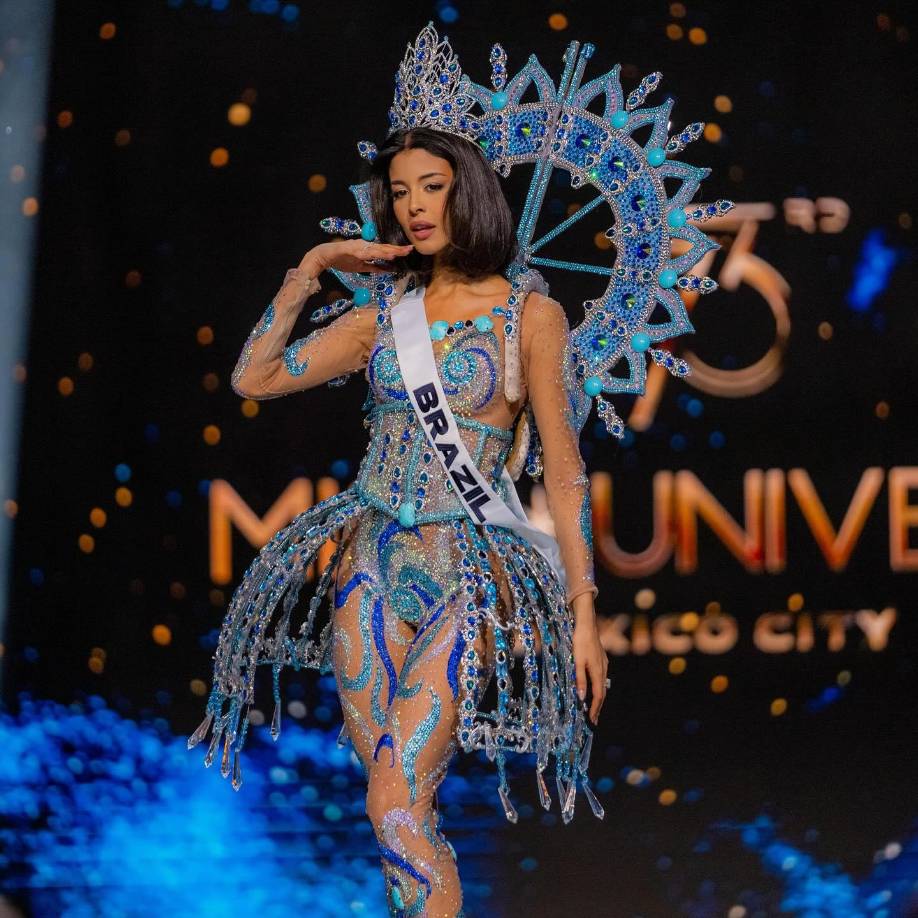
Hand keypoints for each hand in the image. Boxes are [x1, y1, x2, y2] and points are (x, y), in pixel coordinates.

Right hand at [299, 239, 412, 276]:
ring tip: (397, 253)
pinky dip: (368, 253)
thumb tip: (388, 270)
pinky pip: (360, 252)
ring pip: (374, 249)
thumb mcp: (362, 267)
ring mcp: (356, 246)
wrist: (324, 256)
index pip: (385, 250)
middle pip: (383, 247)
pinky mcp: (348, 249)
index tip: (409, 251)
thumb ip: (375, 268)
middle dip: (396, 249)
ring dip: (385, 251)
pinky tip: (374, 255)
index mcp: (368, 250)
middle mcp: (364, 246)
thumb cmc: (342, 260)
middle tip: (410, 249)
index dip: (397, 250)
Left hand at [572, 600, 607, 725]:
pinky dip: (598, 686)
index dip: (595, 709)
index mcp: (598, 671)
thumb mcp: (577, 661)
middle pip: (602, 692)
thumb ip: (580, 679)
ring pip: (602, 684)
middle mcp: (603, 668)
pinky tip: (594, 686)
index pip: (598, 695)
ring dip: (598, 697)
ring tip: (593, 707)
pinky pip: (601, 676)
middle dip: (598, 706)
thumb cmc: (580, 641)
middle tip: (594, 719)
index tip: (592, 721)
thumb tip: (582, 697)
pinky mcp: (601, 657)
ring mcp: (603, 662)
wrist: (586, 623)